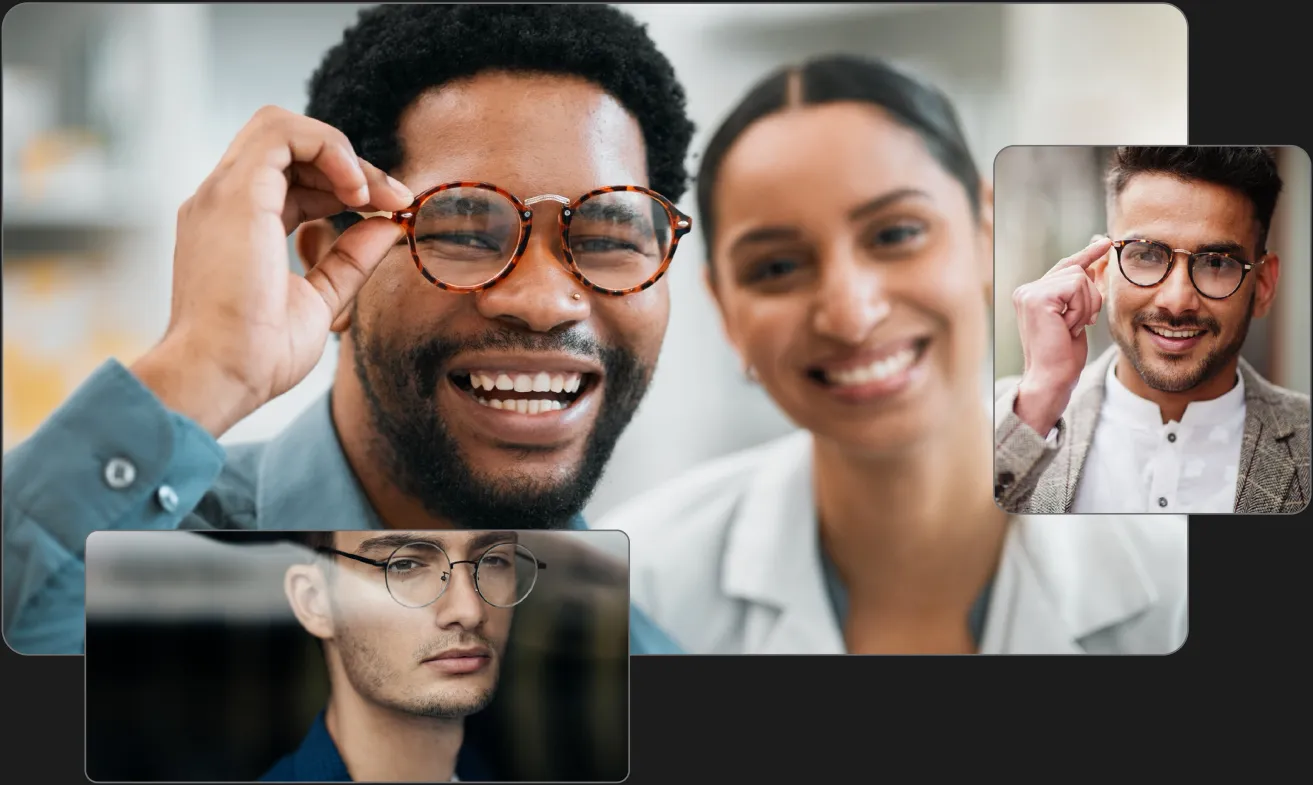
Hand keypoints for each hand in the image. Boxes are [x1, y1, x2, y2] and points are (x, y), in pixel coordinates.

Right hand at [131, 105, 414, 435]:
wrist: (219, 376)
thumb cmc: (258, 355)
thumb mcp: (320, 298)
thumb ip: (350, 259)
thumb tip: (389, 227)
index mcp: (236, 226)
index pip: (292, 181)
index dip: (345, 187)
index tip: (391, 214)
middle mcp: (223, 202)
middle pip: (290, 149)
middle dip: (351, 166)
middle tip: (395, 201)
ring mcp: (223, 193)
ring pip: (281, 127)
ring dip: (340, 152)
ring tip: (372, 195)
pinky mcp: (235, 192)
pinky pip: (282, 132)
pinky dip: (328, 148)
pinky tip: (356, 191)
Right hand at [1009, 236, 1111, 435]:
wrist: (1051, 379)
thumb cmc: (1063, 355)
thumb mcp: (1078, 317)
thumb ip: (1082, 291)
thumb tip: (1096, 262)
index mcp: (1032, 295)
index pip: (1065, 266)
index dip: (1087, 255)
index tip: (1104, 241)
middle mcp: (1026, 290)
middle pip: (1076, 269)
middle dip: (1090, 296)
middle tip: (1080, 324)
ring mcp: (1029, 293)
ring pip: (1079, 277)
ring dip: (1086, 305)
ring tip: (1072, 327)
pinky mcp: (1037, 297)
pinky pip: (1076, 286)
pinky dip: (1081, 308)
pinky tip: (1068, 326)